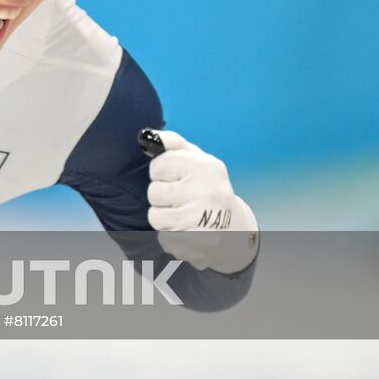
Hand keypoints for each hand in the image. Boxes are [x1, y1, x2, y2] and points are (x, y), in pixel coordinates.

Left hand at [146, 129, 258, 273]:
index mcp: (206, 167)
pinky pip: (164, 237)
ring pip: (155, 217)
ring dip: (165, 218)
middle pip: (154, 192)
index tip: (176, 177)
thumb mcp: (196, 159)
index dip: (161, 173)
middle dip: (162, 197)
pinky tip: (189, 231)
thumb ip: (171, 144)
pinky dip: (172, 236)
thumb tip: (145, 136)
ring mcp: (204, 218)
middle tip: (182, 199)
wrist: (234, 227)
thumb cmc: (206, 186)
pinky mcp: (199, 242)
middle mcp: (208, 190)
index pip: (158, 165)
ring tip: (184, 215)